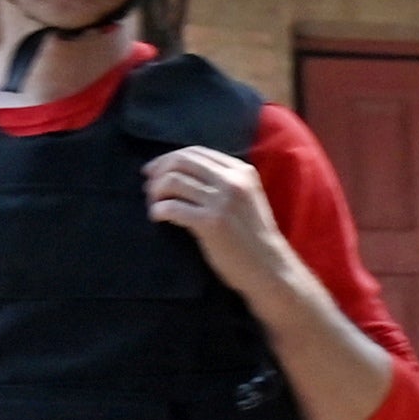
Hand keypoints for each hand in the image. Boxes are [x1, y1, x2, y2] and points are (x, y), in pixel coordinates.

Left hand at [142, 144, 294, 286]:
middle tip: (149, 189)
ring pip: (173, 181)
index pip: (196, 152)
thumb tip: (178, 172)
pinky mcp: (211, 223)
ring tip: (153, 205)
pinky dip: (158, 210)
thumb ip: (222, 181)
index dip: (168, 159)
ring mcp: (223, 202)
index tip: (154, 171)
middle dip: (158, 173)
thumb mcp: (245, 198)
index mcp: (242, 171)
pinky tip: (157, 217)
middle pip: (181, 162)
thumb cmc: (253, 236)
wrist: (269, 268)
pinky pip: (171, 207)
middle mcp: (233, 181)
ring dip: (155, 193)